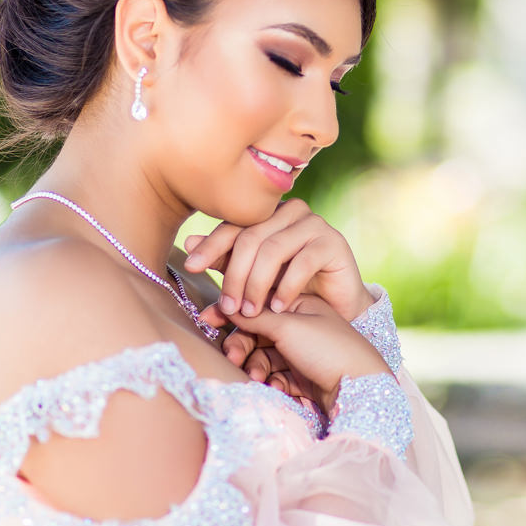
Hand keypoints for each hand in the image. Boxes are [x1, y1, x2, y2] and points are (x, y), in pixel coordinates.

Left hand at [182, 198, 376, 322]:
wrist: (337, 309)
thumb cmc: (290, 292)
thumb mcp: (252, 280)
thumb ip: (225, 264)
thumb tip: (187, 245)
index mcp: (268, 215)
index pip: (233, 225)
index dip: (210, 245)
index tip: (191, 266)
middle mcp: (290, 212)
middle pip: (250, 238)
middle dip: (234, 276)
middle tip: (228, 308)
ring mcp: (314, 224)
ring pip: (273, 249)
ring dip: (257, 285)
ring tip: (251, 313)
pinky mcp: (334, 241)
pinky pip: (303, 261)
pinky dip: (286, 287)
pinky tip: (278, 307)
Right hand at [215, 294, 337, 406]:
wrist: (360, 387)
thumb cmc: (328, 348)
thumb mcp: (288, 327)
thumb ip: (255, 316)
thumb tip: (228, 304)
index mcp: (300, 303)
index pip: (259, 300)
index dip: (233, 309)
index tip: (209, 318)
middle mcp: (299, 324)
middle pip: (256, 331)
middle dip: (241, 344)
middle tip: (232, 356)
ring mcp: (300, 350)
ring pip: (261, 355)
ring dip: (253, 365)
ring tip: (255, 376)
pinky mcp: (301, 375)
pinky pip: (273, 374)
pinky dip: (269, 379)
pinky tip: (272, 386)